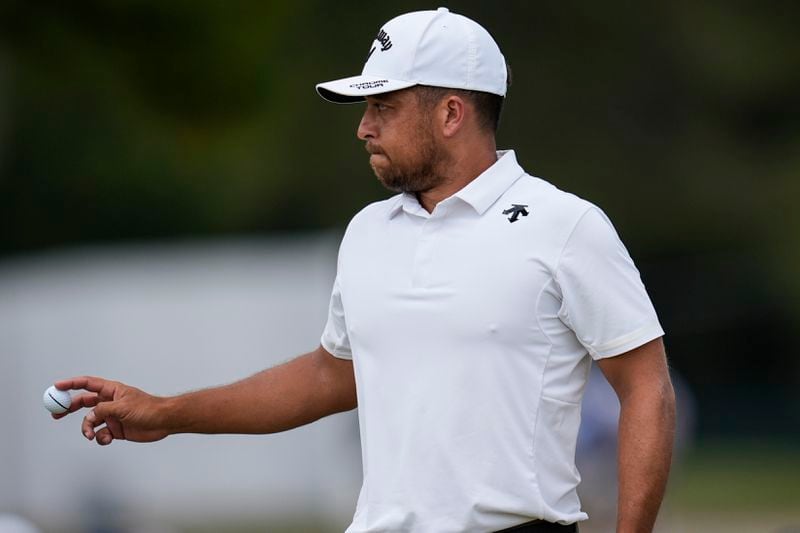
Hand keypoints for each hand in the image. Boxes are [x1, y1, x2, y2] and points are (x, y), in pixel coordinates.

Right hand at [53, 376, 169, 445]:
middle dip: (69, 408)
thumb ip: (103, 410)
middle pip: (84, 402)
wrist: (163, 422)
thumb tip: (90, 416)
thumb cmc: (148, 409)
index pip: (88, 384)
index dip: (71, 384)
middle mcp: (110, 402)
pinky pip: (100, 434)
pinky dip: (99, 438)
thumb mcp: (123, 407)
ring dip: (86, 429)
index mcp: (112, 390)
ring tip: (89, 434)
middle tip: (55, 413)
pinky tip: (108, 438)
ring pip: (90, 422)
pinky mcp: (115, 429)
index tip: (57, 386)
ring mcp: (112, 416)